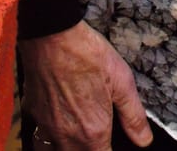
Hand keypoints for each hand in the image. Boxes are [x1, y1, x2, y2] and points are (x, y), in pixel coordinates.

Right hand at [19, 21, 151, 149]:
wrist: (52, 36)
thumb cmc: (88, 55)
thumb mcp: (122, 82)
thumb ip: (133, 117)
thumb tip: (144, 140)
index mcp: (93, 132)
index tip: (112, 143)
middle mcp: (67, 136)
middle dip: (90, 150)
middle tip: (98, 137)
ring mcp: (47, 126)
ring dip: (69, 148)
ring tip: (78, 137)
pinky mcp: (33, 113)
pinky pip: (40, 137)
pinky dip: (48, 138)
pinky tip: (58, 123)